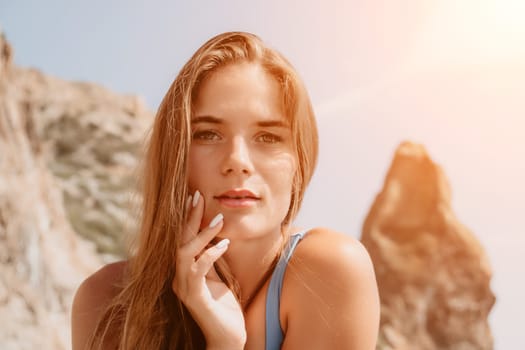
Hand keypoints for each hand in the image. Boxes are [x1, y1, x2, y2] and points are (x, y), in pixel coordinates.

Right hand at [172, 191, 246, 348]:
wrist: (228, 336)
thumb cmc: (224, 306)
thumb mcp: (217, 276)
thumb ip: (210, 259)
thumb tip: (213, 236)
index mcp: (183, 271)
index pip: (181, 239)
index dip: (187, 218)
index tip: (194, 196)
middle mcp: (178, 277)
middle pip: (179, 241)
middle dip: (189, 218)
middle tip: (198, 196)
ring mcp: (184, 288)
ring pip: (185, 253)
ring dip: (201, 234)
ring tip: (218, 219)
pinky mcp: (195, 297)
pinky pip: (198, 270)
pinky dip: (211, 254)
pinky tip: (224, 244)